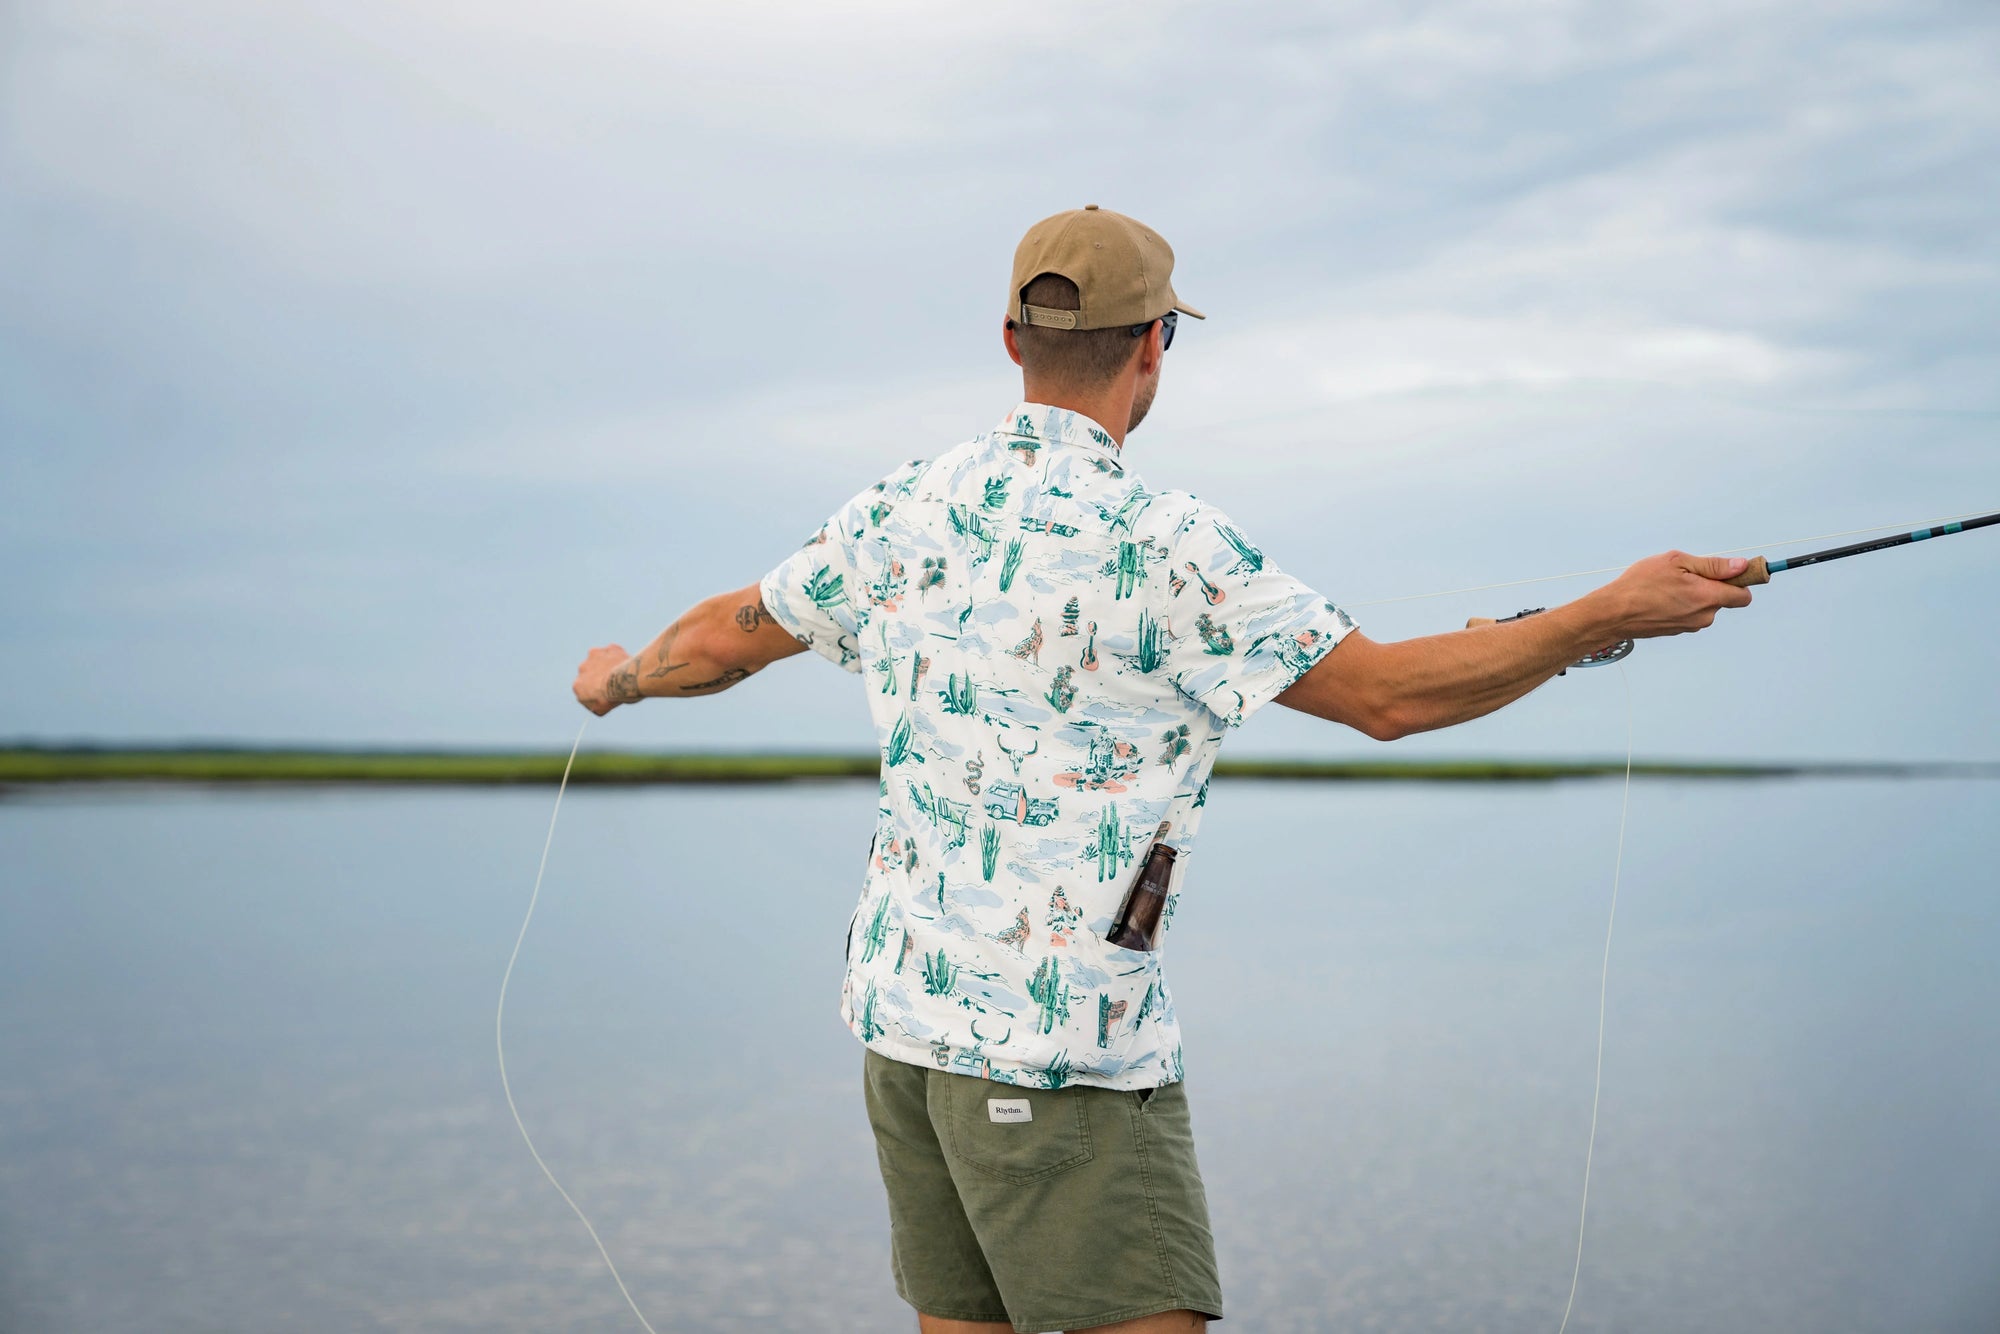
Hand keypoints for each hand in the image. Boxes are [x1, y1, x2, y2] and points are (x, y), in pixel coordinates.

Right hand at [573, 644, 637, 714]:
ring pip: (600, 658)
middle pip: (590, 671)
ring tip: (620, 672)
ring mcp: (595, 656)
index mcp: (577, 685)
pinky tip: (626, 664)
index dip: (595, 689)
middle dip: (599, 674)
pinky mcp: (609, 648)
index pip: (584, 687)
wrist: (624, 682)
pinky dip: (618, 656)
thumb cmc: (613, 698)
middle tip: (613, 681)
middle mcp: (582, 668)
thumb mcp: (600, 709)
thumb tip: (594, 704)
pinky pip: (614, 652)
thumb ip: (592, 704)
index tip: (604, 692)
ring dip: (607, 663)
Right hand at [1603, 551, 1754, 639]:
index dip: (1742, 581)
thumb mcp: (1676, 561)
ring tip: (1668, 585)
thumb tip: (1740, 566)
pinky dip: (1682, 604)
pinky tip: (1661, 597)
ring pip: (1705, 606)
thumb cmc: (1640, 584)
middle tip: (1686, 573)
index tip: (1735, 572)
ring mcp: (1691, 625)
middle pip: (1723, 599)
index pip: (1744, 595)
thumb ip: (1712, 565)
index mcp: (1707, 596)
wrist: (1613, 613)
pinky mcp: (1678, 630)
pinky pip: (1690, 613)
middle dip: (1712, 585)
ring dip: (1695, 594)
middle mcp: (1703, 615)